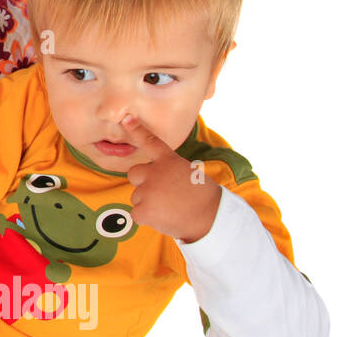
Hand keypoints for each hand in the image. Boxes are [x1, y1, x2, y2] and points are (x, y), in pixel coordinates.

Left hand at [121, 114, 220, 242]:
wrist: (212, 218)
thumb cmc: (203, 198)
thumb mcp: (188, 174)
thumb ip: (168, 172)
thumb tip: (153, 181)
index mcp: (169, 161)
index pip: (151, 142)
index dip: (137, 129)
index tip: (126, 118)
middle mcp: (155, 172)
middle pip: (134, 174)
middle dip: (143, 182)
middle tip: (163, 194)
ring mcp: (147, 191)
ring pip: (137, 196)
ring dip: (148, 203)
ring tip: (171, 208)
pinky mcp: (143, 210)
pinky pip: (136, 213)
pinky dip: (147, 218)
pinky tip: (164, 218)